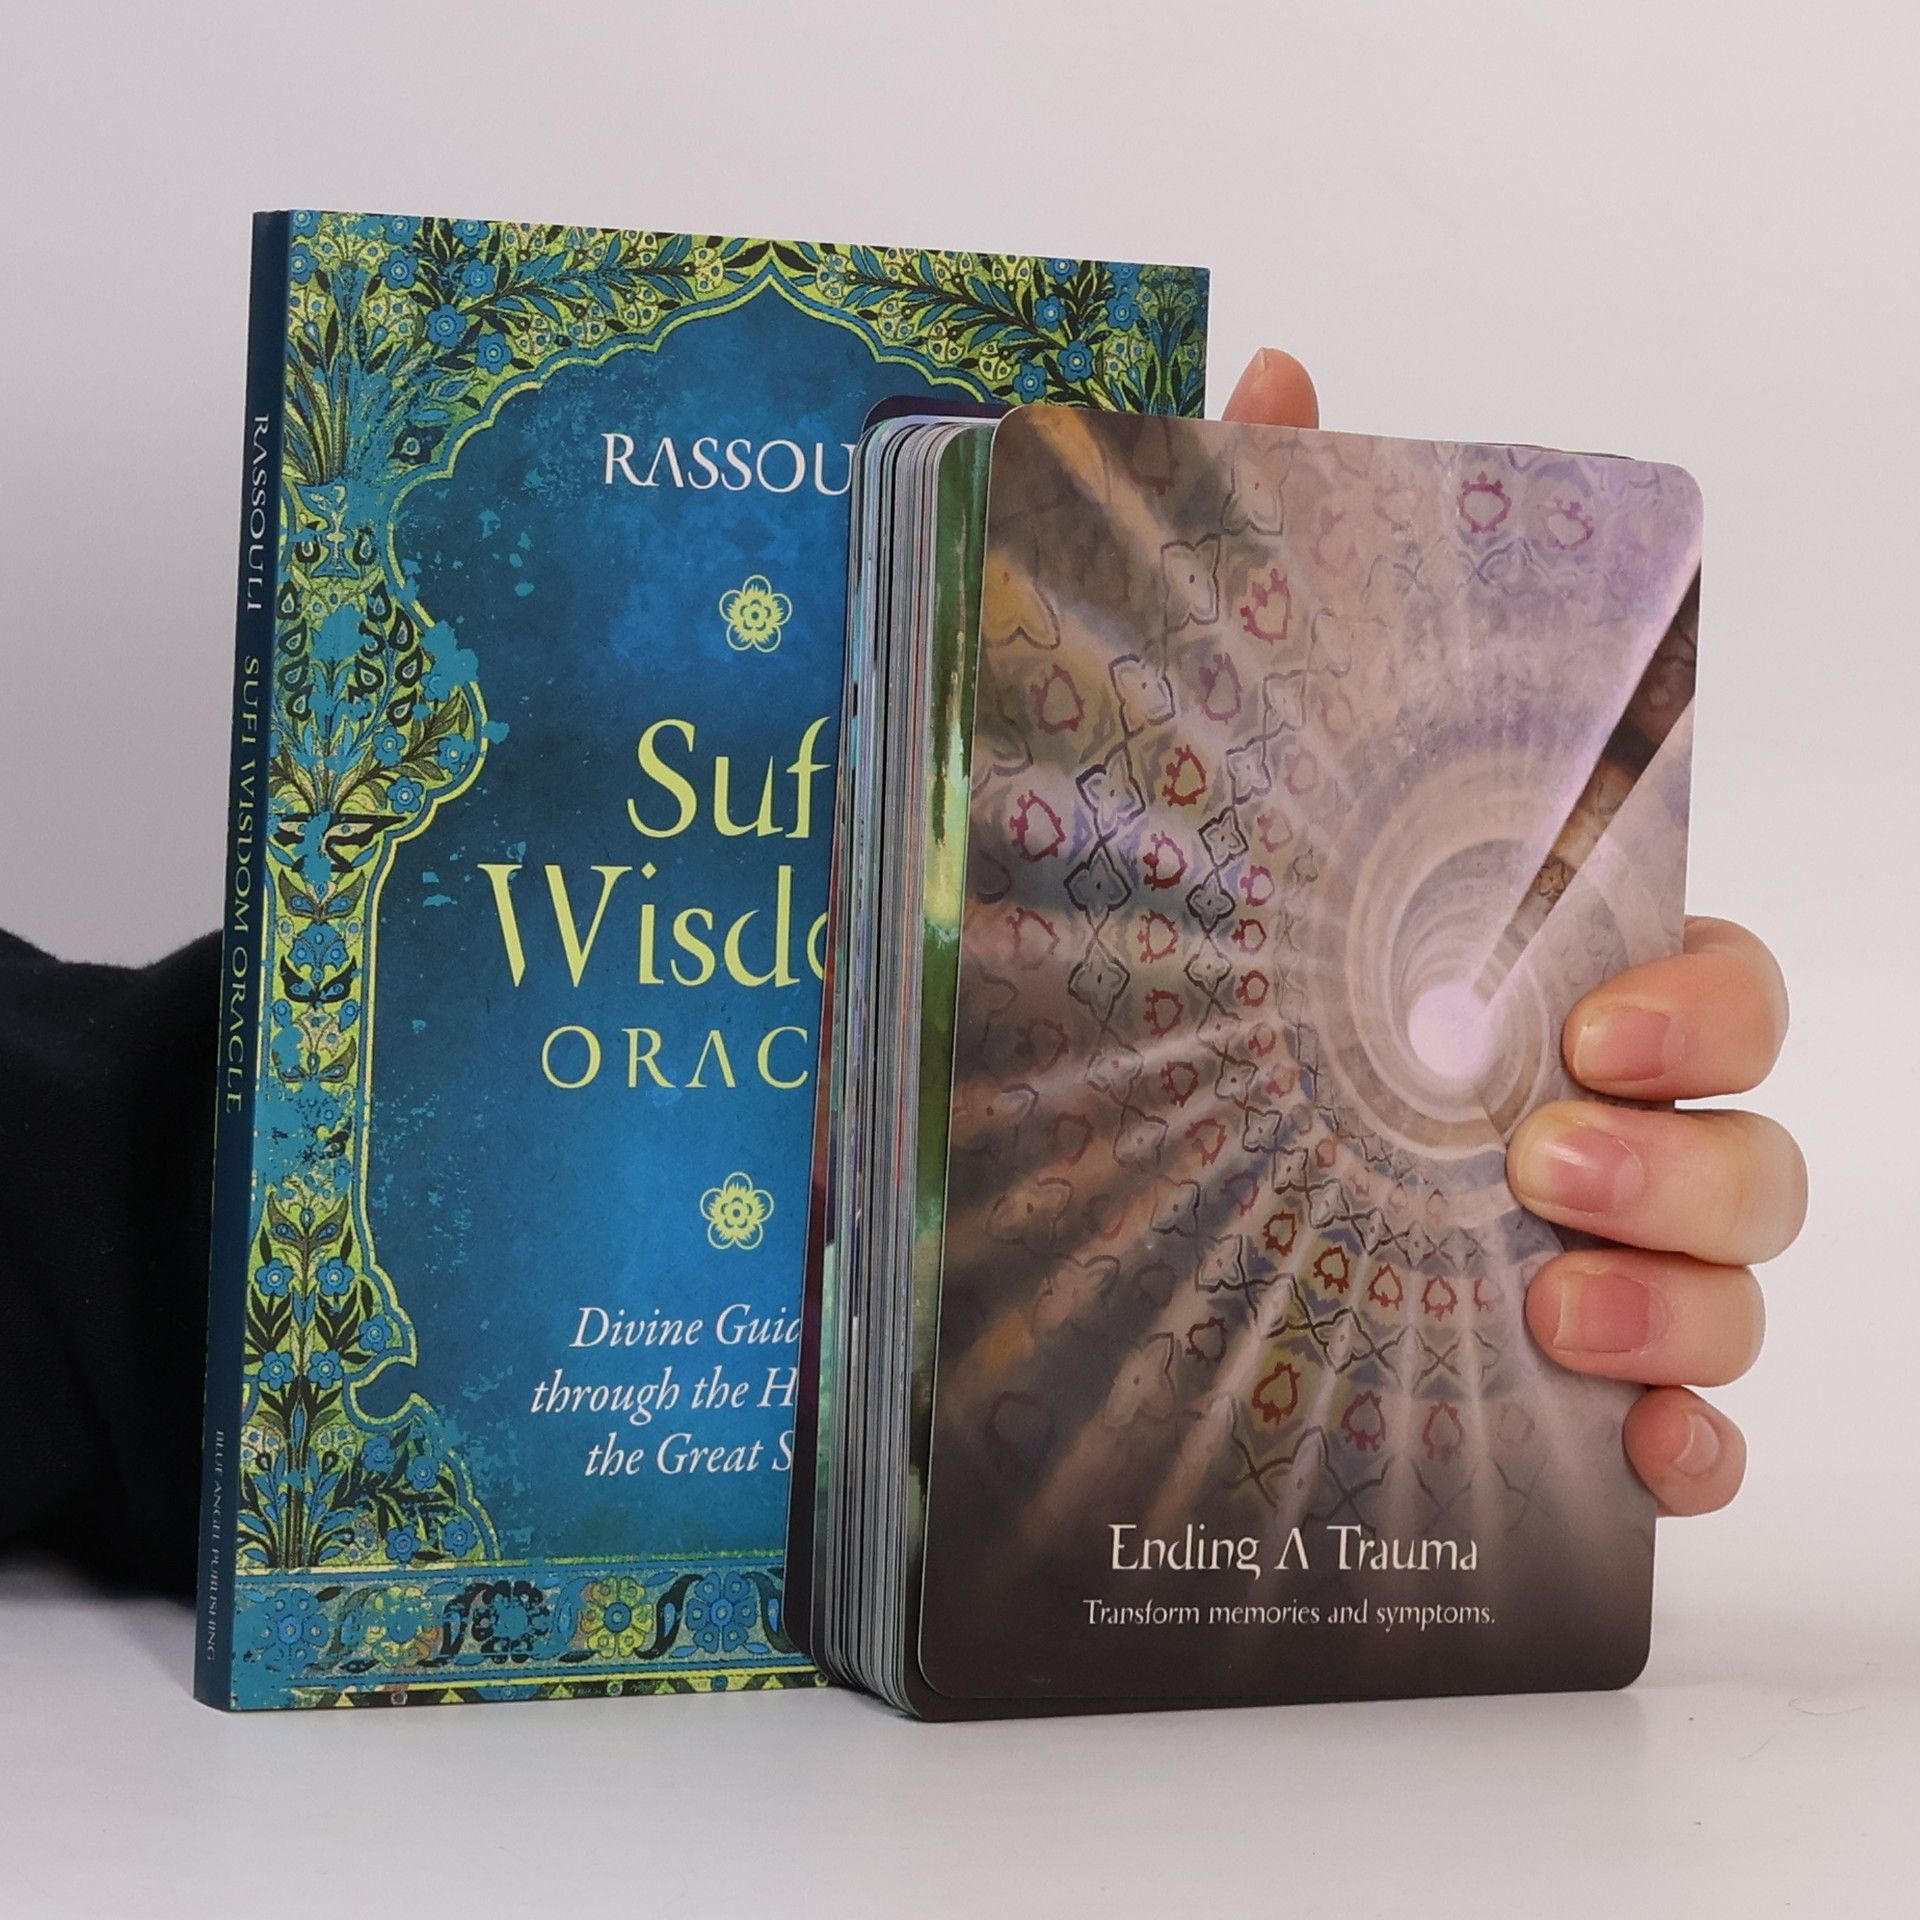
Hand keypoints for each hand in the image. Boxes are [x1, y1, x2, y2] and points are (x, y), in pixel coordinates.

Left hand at [1222, 349, 1805, 1516]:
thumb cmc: (1183, 947)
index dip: (1705, 1005)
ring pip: (1732, 1285)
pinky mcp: (1544, 1375)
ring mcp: (1585, 1252)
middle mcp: (1589, 1117)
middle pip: (1750, 1142)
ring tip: (1550, 1312)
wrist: (1062, 1159)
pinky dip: (1682, 1446)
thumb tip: (1291, 373)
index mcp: (1534, 985)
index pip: (1710, 979)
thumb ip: (1262, 560)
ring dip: (1683, 1310)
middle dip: (1690, 1162)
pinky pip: (1675, 1426)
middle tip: (1536, 1162)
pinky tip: (1633, 1466)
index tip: (1600, 1029)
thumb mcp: (1200, 763)